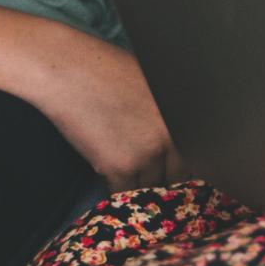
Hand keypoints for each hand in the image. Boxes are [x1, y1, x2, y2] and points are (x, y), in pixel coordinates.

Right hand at [26, 25, 177, 190]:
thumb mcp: (153, 84)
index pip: (194, 156)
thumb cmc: (107, 70)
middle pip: (176, 176)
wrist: (71, 72)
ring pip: (150, 188)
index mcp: (183, 115)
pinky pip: (124, 193)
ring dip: (139, 189)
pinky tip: (110, 185)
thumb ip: (167, 113)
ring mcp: (149, 153)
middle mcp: (173, 136)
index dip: (181, 167)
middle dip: (162, 180)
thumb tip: (171, 135)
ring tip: (127, 184)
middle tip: (149, 181)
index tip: (172, 173)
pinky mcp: (120, 167)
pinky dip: (117, 194)